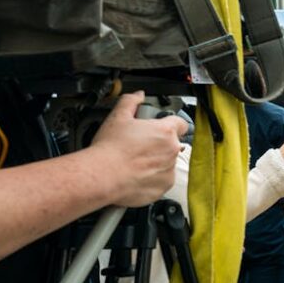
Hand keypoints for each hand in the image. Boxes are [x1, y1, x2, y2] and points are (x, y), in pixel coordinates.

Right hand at [91, 92, 187, 206]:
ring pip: (167, 163)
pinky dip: (153, 179)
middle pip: (172, 144)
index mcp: (165, 131)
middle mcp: (171, 150)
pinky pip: (162, 180)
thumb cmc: (110, 149)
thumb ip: (131, 101)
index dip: (172, 124)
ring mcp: (169, 170)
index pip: (181, 123)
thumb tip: (138, 96)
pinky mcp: (164, 187)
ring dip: (156, 162)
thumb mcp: (118, 117)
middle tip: (140, 146)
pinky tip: (136, 175)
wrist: (102, 176)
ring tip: (135, 162)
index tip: (162, 127)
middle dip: (159, 144)